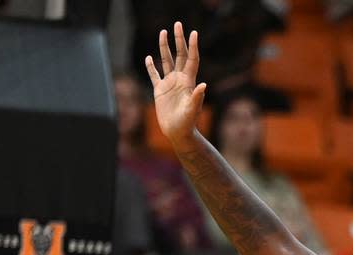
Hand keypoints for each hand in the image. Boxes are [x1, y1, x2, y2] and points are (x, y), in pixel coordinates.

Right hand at [144, 22, 205, 150]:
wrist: (178, 132)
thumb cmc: (188, 122)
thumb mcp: (193, 110)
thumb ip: (197, 97)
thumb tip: (203, 85)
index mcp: (188, 81)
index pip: (191, 59)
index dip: (192, 46)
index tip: (193, 32)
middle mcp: (180, 79)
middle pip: (180, 54)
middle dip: (178, 39)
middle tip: (177, 24)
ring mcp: (169, 84)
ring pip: (166, 61)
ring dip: (164, 47)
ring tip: (163, 32)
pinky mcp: (160, 91)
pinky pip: (154, 75)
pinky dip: (151, 67)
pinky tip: (148, 58)